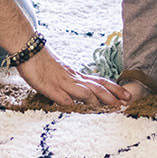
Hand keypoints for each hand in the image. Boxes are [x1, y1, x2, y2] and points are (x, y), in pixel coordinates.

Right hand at [17, 48, 131, 105]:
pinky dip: (70, 102)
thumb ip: (73, 83)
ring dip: (97, 99)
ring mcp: (61, 83)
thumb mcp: (62, 73)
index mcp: (76, 75)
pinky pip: (60, 96)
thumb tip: (84, 95)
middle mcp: (72, 78)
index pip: (99, 81)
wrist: (29, 49)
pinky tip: (76, 108)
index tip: (127, 95)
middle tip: (125, 102)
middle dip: (112, 95)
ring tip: (109, 106)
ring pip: (83, 91)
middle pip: (96, 86)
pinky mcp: (48, 87)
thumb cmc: (44, 63)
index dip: (114, 88)